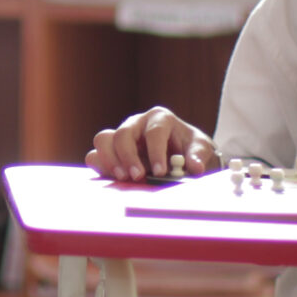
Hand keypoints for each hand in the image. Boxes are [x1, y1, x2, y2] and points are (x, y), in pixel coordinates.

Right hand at [86, 107, 218, 181]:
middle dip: (128, 156)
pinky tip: (112, 178)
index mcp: (160, 119)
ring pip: (103, 139)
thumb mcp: (200, 148)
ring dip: (110, 160)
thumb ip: (197, 156)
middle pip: (124, 133)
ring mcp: (121, 136)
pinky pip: (95, 154)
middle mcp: (137, 123)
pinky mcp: (111, 151)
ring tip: (123, 178)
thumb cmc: (190, 148)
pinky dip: (100, 166)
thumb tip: (195, 167)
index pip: (154, 132)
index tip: (160, 171)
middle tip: (137, 176)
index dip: (156, 152)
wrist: (181, 155)